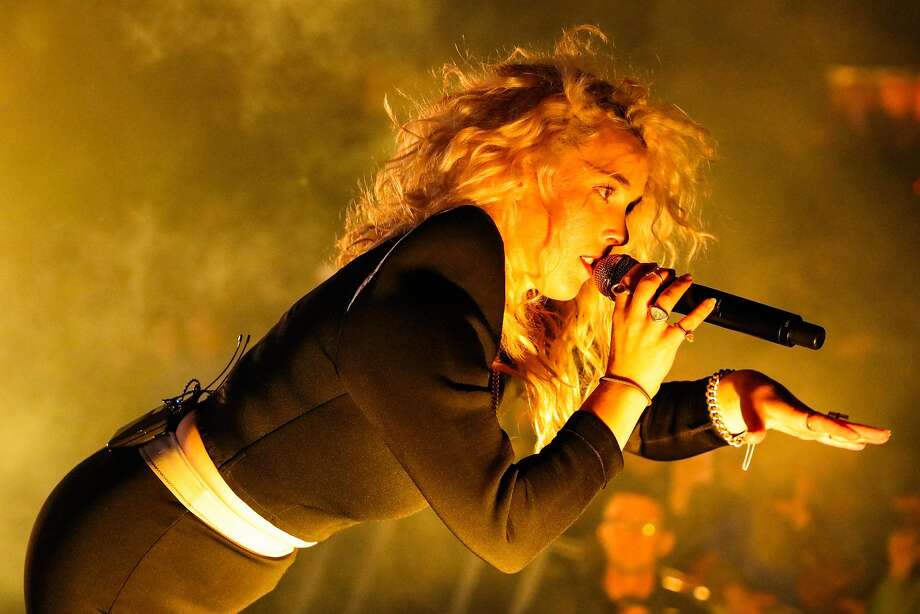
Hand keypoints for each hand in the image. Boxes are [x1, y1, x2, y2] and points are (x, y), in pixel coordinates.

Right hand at [605, 262, 716, 396]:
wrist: (626, 383)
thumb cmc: (623, 359)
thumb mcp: (619, 330)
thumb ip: (627, 312)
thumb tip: (642, 297)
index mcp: (620, 313)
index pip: (628, 282)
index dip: (641, 270)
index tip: (650, 267)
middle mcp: (635, 317)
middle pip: (648, 283)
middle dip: (661, 274)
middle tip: (669, 272)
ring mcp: (652, 328)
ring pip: (668, 296)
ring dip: (680, 284)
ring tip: (687, 279)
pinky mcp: (668, 340)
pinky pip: (689, 320)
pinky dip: (702, 309)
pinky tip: (710, 301)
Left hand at [719, 369, 891, 449]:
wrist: (757, 391)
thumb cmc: (752, 402)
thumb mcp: (749, 413)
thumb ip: (753, 426)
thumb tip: (753, 438)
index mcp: (793, 413)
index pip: (818, 422)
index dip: (835, 429)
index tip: (856, 436)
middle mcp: (806, 418)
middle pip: (836, 425)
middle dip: (860, 430)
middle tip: (885, 434)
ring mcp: (809, 423)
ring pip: (838, 429)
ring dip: (860, 433)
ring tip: (885, 437)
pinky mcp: (808, 427)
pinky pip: (830, 435)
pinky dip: (844, 440)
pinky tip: (860, 445)